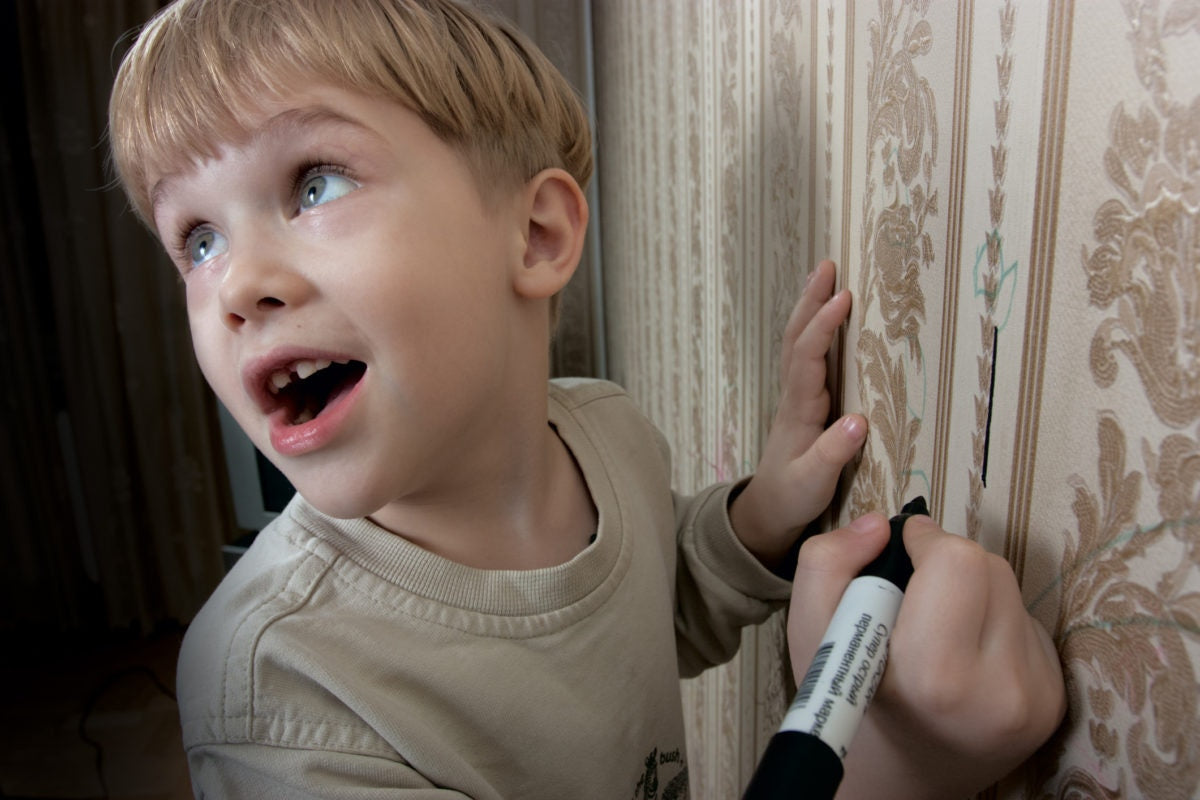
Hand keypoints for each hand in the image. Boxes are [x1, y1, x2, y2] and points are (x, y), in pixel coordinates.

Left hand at [730, 260, 867, 565]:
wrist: (769, 511)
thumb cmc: (792, 497)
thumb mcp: (814, 482)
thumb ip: (833, 454)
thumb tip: (858, 420)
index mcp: (798, 409)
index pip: (808, 357)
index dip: (824, 326)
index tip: (843, 298)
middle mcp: (794, 396)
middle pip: (797, 338)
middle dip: (811, 301)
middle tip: (827, 265)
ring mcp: (797, 397)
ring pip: (799, 343)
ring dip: (810, 308)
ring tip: (825, 275)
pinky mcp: (805, 403)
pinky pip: (808, 356)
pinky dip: (815, 329)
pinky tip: (826, 317)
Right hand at [786, 514, 1066, 799]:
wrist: (897, 782)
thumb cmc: (849, 704)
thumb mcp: (809, 633)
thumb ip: (827, 565)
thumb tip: (880, 525)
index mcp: (937, 677)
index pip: (959, 562)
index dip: (926, 541)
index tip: (902, 551)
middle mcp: (1001, 691)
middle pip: (989, 566)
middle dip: (948, 562)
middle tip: (914, 594)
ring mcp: (1036, 698)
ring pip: (1011, 589)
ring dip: (972, 589)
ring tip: (937, 627)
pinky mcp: (1054, 699)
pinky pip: (1026, 621)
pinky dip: (992, 620)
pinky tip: (964, 652)